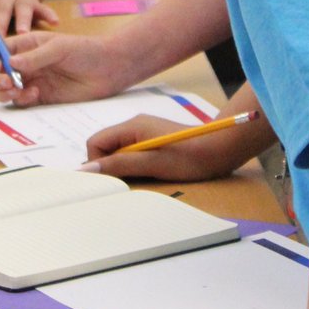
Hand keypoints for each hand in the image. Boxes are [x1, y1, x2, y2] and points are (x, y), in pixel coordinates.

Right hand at [0, 30, 141, 105]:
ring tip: (15, 90)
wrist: (108, 69)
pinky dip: (21, 99)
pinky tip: (34, 94)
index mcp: (26, 44)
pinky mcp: (40, 96)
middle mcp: (25, 62)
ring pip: (5, 88)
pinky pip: (21, 101)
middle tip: (6, 82)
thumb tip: (9, 64)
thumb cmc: (85, 50)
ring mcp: (31, 79)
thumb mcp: (58, 47)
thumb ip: (34, 57)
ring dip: (4, 90)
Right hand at [82, 114, 241, 180]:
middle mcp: (134, 126)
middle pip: (105, 147)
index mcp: (131, 127)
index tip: (110, 181)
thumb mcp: (153, 163)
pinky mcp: (152, 140)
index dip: (96, 163)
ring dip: (123, 167)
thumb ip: (120, 164)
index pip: (96, 143)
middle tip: (127, 182)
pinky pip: (131, 153)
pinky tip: (150, 174)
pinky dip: (134, 165)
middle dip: (110, 166)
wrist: (221, 148)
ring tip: (142, 178)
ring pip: (118, 152)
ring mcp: (143, 132)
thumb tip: (88, 170)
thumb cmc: (189, 156)